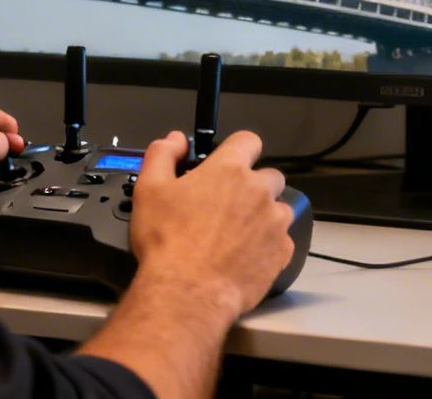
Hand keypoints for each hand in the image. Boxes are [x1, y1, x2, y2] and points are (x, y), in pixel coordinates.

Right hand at [126, 129, 294, 320]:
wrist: (187, 292)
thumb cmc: (166, 240)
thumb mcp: (148, 189)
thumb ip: (163, 155)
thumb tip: (176, 139)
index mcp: (229, 170)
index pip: (248, 141)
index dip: (238, 149)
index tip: (228, 163)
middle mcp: (259, 191)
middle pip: (269, 176)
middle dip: (253, 185)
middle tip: (228, 206)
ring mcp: (274, 222)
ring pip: (279, 209)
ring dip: (264, 216)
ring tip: (238, 235)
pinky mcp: (281, 252)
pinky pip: (282, 241)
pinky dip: (269, 246)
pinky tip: (246, 257)